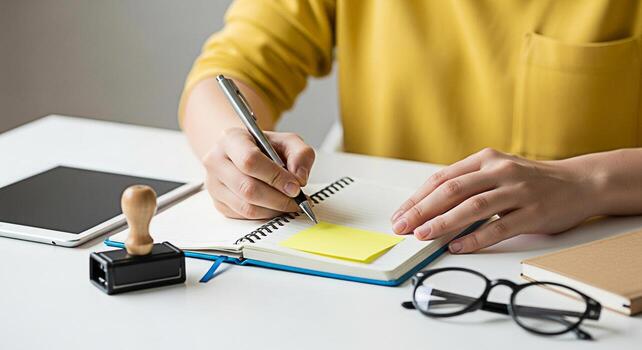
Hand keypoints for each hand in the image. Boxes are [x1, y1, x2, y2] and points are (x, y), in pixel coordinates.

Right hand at [203, 127, 314, 218]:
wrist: (242, 153)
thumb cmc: (263, 147)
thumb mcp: (287, 141)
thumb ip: (300, 154)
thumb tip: (299, 178)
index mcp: (231, 139)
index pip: (250, 161)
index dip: (275, 177)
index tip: (295, 186)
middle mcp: (216, 161)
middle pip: (247, 188)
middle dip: (278, 198)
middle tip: (296, 200)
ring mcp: (214, 184)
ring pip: (246, 207)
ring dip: (273, 209)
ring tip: (289, 204)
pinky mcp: (218, 203)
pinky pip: (244, 216)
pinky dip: (265, 215)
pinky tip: (275, 206)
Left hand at [390, 148, 597, 252]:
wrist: (579, 182)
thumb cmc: (530, 180)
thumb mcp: (496, 171)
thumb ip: (467, 183)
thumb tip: (428, 208)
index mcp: (485, 159)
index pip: (442, 178)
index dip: (417, 198)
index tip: (399, 214)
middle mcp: (499, 171)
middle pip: (452, 190)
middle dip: (422, 210)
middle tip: (402, 227)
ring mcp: (518, 191)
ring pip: (473, 207)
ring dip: (444, 223)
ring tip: (423, 236)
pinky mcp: (534, 213)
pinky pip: (500, 227)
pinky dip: (476, 238)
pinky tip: (458, 246)